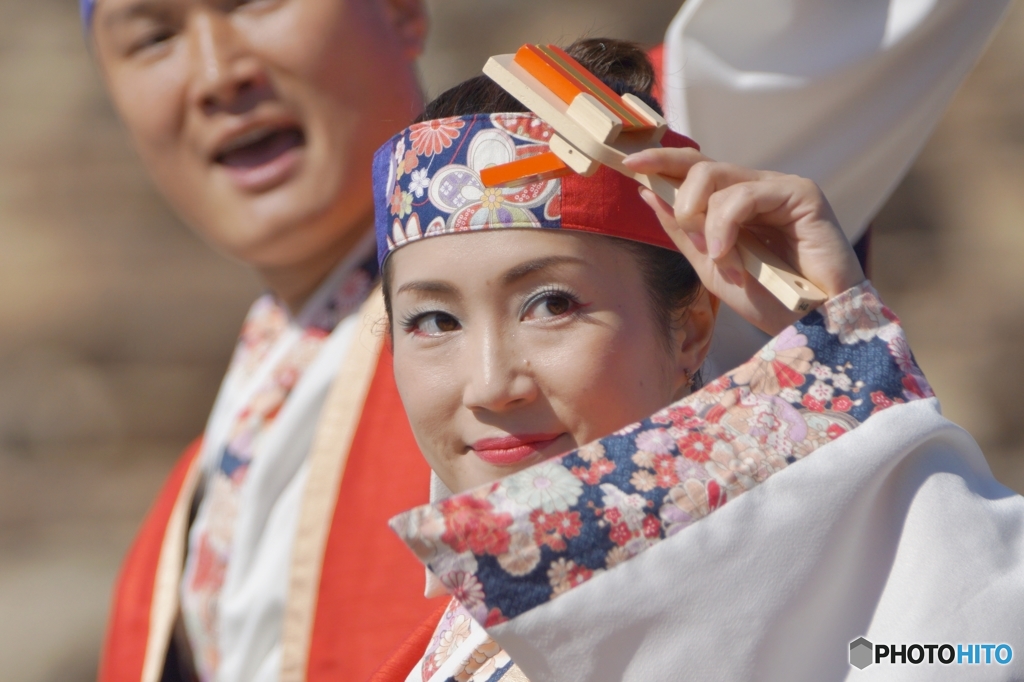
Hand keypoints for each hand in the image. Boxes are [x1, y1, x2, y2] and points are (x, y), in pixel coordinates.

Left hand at [622, 147, 865, 335]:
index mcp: (734, 203)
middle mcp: (755, 188)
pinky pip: (745, 194)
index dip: (661, 161)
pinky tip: (727, 254)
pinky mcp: (801, 193)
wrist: (811, 324)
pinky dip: (727, 224)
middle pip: (700, 165)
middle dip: (680, 196)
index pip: (693, 169)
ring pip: (718, 177)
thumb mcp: (710, 265)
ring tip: (719, 258)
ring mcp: (778, 187)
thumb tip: (647, 192)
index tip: (629, 162)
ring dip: (705, 222)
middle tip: (689, 233)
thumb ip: (681, 231)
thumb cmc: (768, 299)